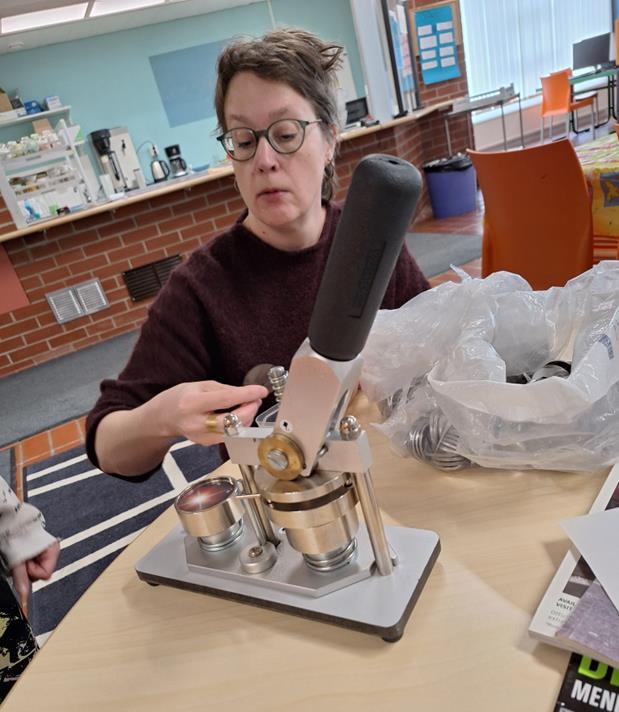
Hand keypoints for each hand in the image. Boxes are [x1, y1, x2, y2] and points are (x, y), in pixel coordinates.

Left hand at [11, 539, 59, 607]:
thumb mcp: (18, 559)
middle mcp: (52, 552)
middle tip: (22, 559)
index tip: (26, 564)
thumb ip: (21, 577)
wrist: (14, 527)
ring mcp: (46, 553)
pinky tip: (23, 557)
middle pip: (41, 574)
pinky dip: (26, 565)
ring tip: (21, 556)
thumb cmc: (18, 536)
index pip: (46, 574)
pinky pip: (34, 567)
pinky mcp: (40, 554)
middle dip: (29, 570)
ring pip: (36, 572)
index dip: (33, 571)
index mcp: (54, 550)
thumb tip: (24, 594)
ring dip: (26, 567)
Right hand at [152, 380, 268, 445]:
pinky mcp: (206, 443)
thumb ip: (224, 389)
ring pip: (233, 431)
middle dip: (250, 410)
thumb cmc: (181, 398)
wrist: (163, 417)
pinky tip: (239, 414)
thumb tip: (247, 393)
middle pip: (232, 422)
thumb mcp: (200, 386)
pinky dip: (238, 424)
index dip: (247, 395)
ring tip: (248, 405)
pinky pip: (229, 435)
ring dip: (246, 418)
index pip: (226, 400)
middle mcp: (196, 423)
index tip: (261, 390)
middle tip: (256, 399)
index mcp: (192, 403)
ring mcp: (201, 436)